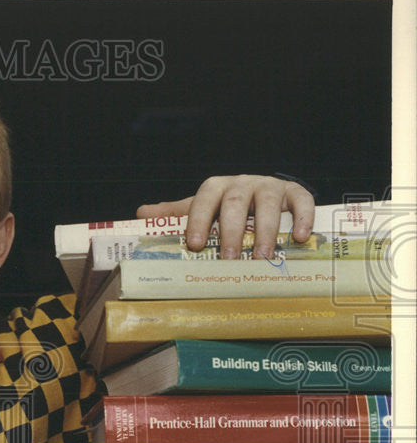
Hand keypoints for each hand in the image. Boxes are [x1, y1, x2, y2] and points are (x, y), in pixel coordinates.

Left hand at [136, 175, 314, 258]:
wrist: (261, 192)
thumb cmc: (224, 206)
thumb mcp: (200, 207)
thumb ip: (175, 213)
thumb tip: (140, 214)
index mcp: (216, 187)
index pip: (204, 199)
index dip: (199, 220)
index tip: (195, 244)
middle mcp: (242, 184)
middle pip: (236, 204)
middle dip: (232, 231)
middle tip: (229, 258)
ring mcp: (269, 186)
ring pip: (269, 204)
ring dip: (267, 230)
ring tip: (263, 257)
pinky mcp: (293, 192)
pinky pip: (301, 200)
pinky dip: (303, 217)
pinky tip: (301, 238)